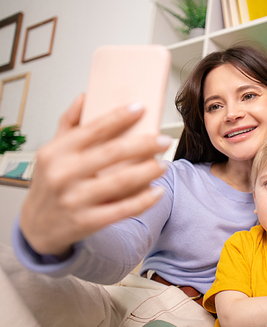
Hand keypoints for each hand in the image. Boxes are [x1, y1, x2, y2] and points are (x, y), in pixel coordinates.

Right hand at [19, 95, 170, 254]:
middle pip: (113, 153)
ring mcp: (75, 199)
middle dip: (144, 145)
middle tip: (164, 140)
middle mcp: (64, 174)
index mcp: (56, 152)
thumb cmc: (50, 184)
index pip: (93, 128)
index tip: (140, 108)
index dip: (119, 117)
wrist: (37, 226)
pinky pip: (122, 209)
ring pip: (121, 181)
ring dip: (148, 171)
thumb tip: (85, 96)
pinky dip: (144, 200)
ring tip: (164, 165)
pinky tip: (157, 191)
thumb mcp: (51, 151)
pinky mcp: (87, 221)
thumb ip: (68, 123)